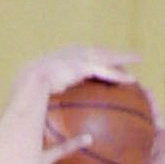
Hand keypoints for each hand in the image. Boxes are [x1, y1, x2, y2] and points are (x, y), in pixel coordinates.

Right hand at [20, 47, 139, 101]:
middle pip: (97, 51)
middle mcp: (71, 53)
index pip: (81, 54)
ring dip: (122, 58)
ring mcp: (77, 58)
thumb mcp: (39, 94)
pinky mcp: (83, 67)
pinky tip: (132, 80)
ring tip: (137, 59)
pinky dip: (119, 75)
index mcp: (61, 57)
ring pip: (106, 57)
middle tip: (125, 55)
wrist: (28, 85)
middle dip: (111, 52)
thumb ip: (48, 97)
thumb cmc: (28, 93)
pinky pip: (106, 71)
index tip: (103, 60)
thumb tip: (46, 112)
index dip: (94, 56)